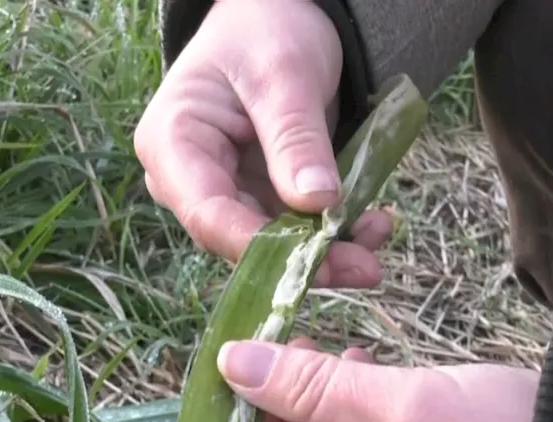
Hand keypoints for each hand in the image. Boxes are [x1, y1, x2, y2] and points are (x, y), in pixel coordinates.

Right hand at [133, 0, 393, 287]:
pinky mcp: (259, 195)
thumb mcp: (284, 75)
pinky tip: (372, 222)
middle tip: (367, 266)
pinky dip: (333, 230)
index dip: (259, 247)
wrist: (279, 13)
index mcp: (173, 144)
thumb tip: (317, 204)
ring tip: (379, 231)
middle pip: (240, 239)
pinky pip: (294, 228)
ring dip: (327, 248)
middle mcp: (190, 179)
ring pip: (272, 243)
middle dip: (304, 256)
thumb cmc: (266, 29)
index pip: (208, 214)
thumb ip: (296, 138)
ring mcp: (226, 190)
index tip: (317, 258)